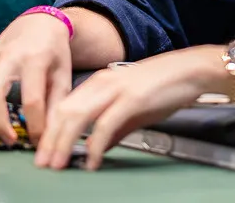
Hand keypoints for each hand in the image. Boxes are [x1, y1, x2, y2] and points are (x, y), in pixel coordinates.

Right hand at [0, 13, 73, 149]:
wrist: (37, 22)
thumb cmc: (54, 51)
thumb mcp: (63, 73)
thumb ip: (56, 103)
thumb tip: (49, 135)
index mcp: (35, 58)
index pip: (32, 98)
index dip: (34, 124)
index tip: (37, 141)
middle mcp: (8, 57)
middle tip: (6, 144)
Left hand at [34, 45, 225, 170]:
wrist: (192, 70)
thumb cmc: (164, 87)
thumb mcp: (133, 108)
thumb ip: (114, 127)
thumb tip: (99, 148)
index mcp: (99, 83)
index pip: (65, 107)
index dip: (51, 131)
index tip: (43, 153)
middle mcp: (102, 83)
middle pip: (65, 112)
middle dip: (51, 140)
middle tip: (42, 164)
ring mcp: (116, 89)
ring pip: (78, 116)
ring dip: (64, 143)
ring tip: (57, 165)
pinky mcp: (132, 98)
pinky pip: (106, 124)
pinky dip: (94, 144)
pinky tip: (91, 161)